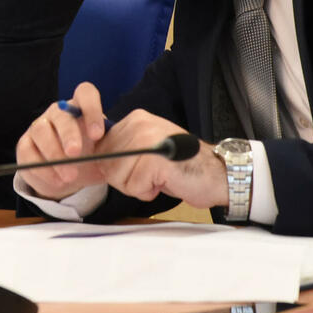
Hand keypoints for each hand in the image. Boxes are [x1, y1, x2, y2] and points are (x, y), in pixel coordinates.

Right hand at [16, 82, 109, 198]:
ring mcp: (39, 126)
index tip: (97, 134)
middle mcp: (58, 113)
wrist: (70, 177)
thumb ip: (114, 148)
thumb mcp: (105, 153)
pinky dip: (43, 168)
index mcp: (80, 108)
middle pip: (60, 114)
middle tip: (75, 154)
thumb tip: (129, 152)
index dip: (91, 109)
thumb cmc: (91, 158)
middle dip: (68, 134)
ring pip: (40, 131)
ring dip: (54, 154)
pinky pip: (28, 152)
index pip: (85, 93)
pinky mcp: (25, 144)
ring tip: (69, 176)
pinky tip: (57, 180)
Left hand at [95, 110, 226, 208]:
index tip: (141, 167)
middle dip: (126, 179)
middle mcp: (139, 124)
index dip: (117, 167)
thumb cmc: (180, 167)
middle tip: (152, 174)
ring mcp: (147, 140)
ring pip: (117, 177)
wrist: (218, 175)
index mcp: (135, 119)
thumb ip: (122, 150)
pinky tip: (166, 182)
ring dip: (137, 186)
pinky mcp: (154, 160)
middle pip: (107, 164)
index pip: (101, 149)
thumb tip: (94, 162)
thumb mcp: (147, 150)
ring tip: (160, 177)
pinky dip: (148, 192)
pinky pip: (134, 186)